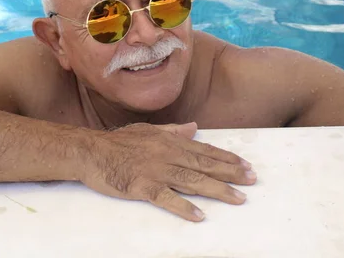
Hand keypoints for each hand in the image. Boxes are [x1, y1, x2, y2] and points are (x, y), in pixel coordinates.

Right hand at [79, 122, 255, 221]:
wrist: (91, 151)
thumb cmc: (118, 142)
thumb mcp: (149, 130)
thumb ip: (173, 130)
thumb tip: (194, 128)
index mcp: (170, 142)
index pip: (205, 151)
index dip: (227, 158)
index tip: (245, 165)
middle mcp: (168, 154)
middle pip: (205, 165)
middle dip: (231, 173)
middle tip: (252, 180)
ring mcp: (156, 170)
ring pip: (192, 181)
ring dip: (217, 190)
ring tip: (237, 198)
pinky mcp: (142, 186)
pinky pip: (166, 198)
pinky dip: (183, 207)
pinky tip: (199, 216)